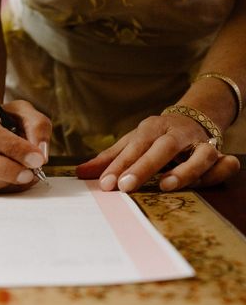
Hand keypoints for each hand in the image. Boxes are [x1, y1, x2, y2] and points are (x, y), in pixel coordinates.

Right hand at [0, 99, 49, 191]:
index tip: (36, 158)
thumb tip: (40, 152)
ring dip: (1, 181)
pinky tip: (9, 181)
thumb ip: (37, 125)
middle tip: (30, 173)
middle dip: (6, 168)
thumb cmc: (4, 118)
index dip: (12, 147)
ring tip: (22, 176)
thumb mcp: (23, 112)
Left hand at [76, 113, 239, 191]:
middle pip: (162, 148)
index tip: (105, 184)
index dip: (118, 165)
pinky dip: (221, 170)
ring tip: (165, 186)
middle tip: (125, 187)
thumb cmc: (156, 137)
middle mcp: (177, 134)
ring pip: (198, 155)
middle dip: (143, 167)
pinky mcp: (219, 154)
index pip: (133, 146)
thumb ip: (108, 159)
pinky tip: (208, 180)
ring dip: (184, 171)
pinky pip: (225, 162)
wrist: (194, 118)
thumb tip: (80, 173)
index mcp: (152, 128)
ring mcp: (200, 144)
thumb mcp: (131, 142)